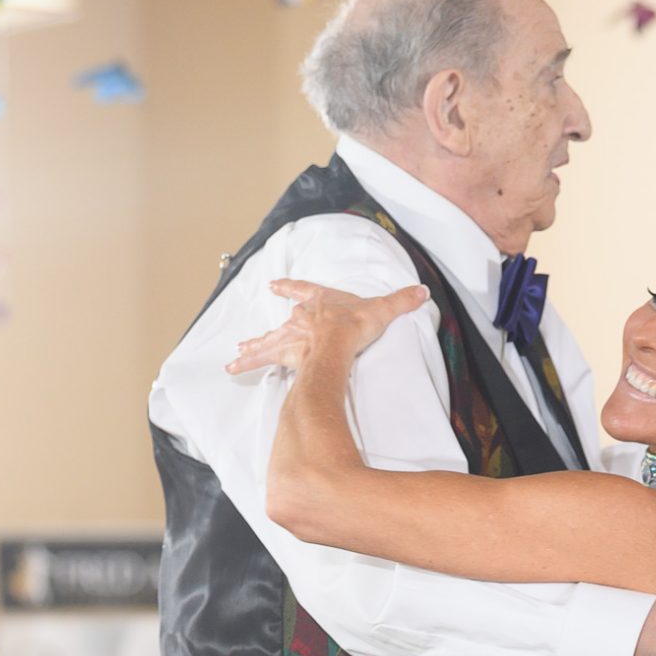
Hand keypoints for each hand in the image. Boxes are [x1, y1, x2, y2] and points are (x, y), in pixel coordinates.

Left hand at [226, 278, 429, 377]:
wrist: (340, 340)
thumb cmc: (356, 325)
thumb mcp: (382, 310)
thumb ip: (401, 301)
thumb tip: (423, 292)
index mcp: (321, 302)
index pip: (303, 290)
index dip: (291, 287)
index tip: (275, 285)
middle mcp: (302, 318)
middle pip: (284, 322)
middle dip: (271, 328)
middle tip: (255, 331)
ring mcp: (291, 336)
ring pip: (268, 341)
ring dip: (254, 347)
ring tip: (238, 354)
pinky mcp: (285, 353)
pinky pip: (262, 359)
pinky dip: (248, 364)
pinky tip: (232, 369)